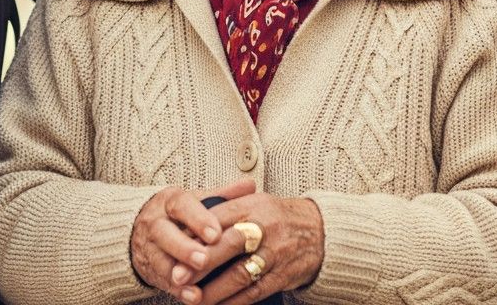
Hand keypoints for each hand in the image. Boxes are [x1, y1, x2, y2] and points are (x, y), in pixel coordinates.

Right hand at [130, 181, 254, 297]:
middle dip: (184, 248)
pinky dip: (179, 291)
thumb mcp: (196, 200)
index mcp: (170, 201)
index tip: (215, 233)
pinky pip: (163, 281)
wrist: (142, 229)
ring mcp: (150, 247)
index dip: (198, 219)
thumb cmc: (179, 214)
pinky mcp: (151, 269)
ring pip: (161, 260)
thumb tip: (249, 185)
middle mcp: (156, 223)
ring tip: (197, 288)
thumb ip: (222, 195)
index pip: (181, 205)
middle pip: (165, 233)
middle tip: (204, 259)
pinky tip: (194, 297)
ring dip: (180, 275)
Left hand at [172, 193, 324, 304]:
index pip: (219, 217)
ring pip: (240, 274)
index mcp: (251, 205)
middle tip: (178, 276)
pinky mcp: (282, 275)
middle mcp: (262, 227)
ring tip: (192, 298)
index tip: (175, 246)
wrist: (320, 231)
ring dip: (214, 290)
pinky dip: (234, 302)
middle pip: (228, 245)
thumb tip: (189, 225)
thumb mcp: (254, 202)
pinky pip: (255, 291)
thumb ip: (225, 209)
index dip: (196, 233)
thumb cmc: (276, 216)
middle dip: (200, 263)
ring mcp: (274, 253)